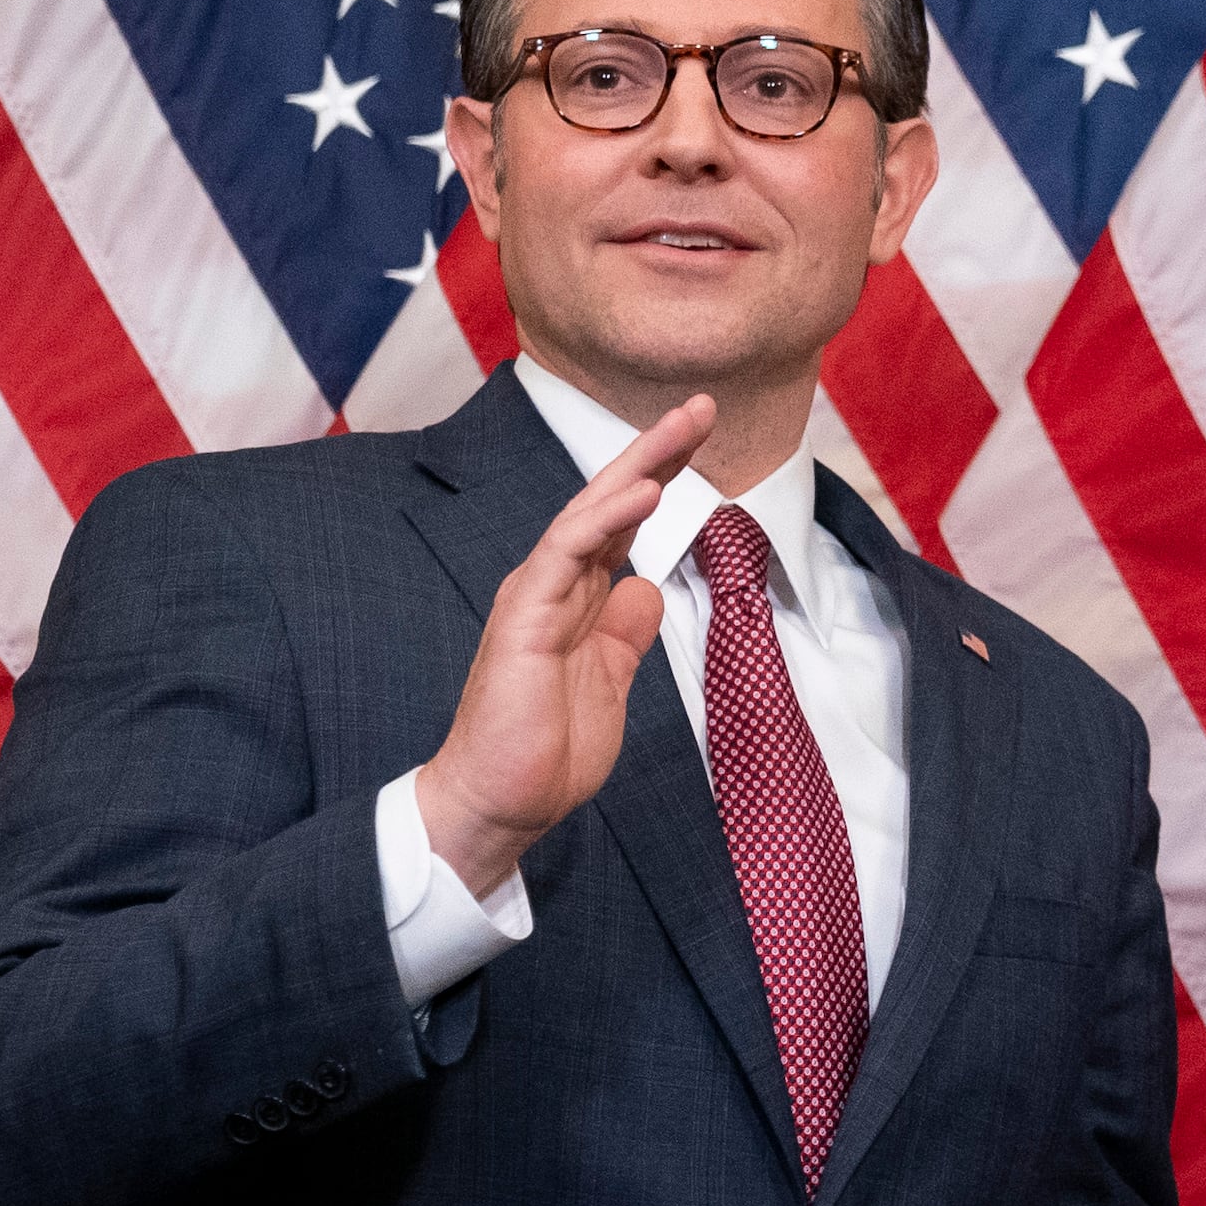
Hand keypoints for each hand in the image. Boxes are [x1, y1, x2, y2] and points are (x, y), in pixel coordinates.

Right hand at [415, 393, 719, 893]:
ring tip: (684, 427)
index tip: (703, 436)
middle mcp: (555, 583)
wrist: (501, 801)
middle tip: (704, 404)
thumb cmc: (546, 748)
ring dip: (638, 466)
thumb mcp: (609, 680)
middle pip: (611, 501)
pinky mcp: (525, 617)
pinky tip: (644, 492)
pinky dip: (605, 519)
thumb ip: (625, 633)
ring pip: (589, 512)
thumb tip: (648, 589)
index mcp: (578, 596)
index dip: (662, 476)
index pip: (624, 522)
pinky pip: (566, 554)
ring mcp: (538, 595)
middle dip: (657, 450)